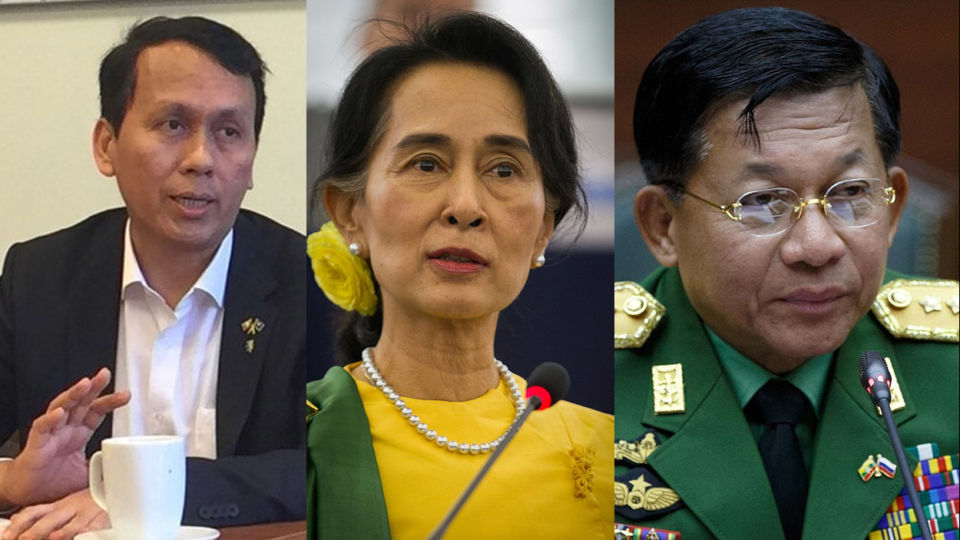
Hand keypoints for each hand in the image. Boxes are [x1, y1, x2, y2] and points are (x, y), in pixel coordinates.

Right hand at [0, 368, 129, 505]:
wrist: (29, 493)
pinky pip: (42, 428)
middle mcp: (66, 429)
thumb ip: (105, 469)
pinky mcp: (36, 444)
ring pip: (61, 408)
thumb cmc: (55, 481)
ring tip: (85, 384)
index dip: (110, 402)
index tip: (126, 395)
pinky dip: (50, 419)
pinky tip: (60, 413)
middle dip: (93, 387)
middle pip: (81, 402)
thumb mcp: (88, 476)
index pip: (96, 411)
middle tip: (105, 375)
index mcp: (79, 433)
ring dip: (73, 395)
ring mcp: (51, 434)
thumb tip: (125, 470)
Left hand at [1, 489, 108, 539]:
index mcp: (58, 505)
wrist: (119, 490)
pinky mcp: (100, 521)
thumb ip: (43, 512)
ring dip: (59, 535)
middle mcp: (69, 508)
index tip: (8, 536)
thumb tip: (17, 519)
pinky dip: (83, 535)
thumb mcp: (65, 504)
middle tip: (23, 539)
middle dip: (34, 533)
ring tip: (54, 538)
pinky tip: (79, 537)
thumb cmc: (92, 502)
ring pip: (68, 528)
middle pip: (47, 522)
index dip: (18, 525)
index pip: (32, 512)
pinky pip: (90, 530)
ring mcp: (85, 515)